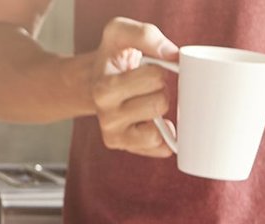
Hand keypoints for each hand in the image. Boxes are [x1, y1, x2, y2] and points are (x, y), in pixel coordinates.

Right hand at [89, 17, 179, 156]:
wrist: (91, 80)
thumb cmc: (112, 57)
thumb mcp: (120, 33)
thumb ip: (145, 35)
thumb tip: (173, 56)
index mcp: (104, 88)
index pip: (154, 78)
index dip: (159, 69)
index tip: (150, 68)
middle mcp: (105, 115)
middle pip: (159, 104)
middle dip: (162, 91)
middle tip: (149, 87)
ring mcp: (113, 134)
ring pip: (156, 132)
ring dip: (161, 114)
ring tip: (148, 103)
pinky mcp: (122, 146)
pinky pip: (155, 149)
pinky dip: (163, 138)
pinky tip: (158, 125)